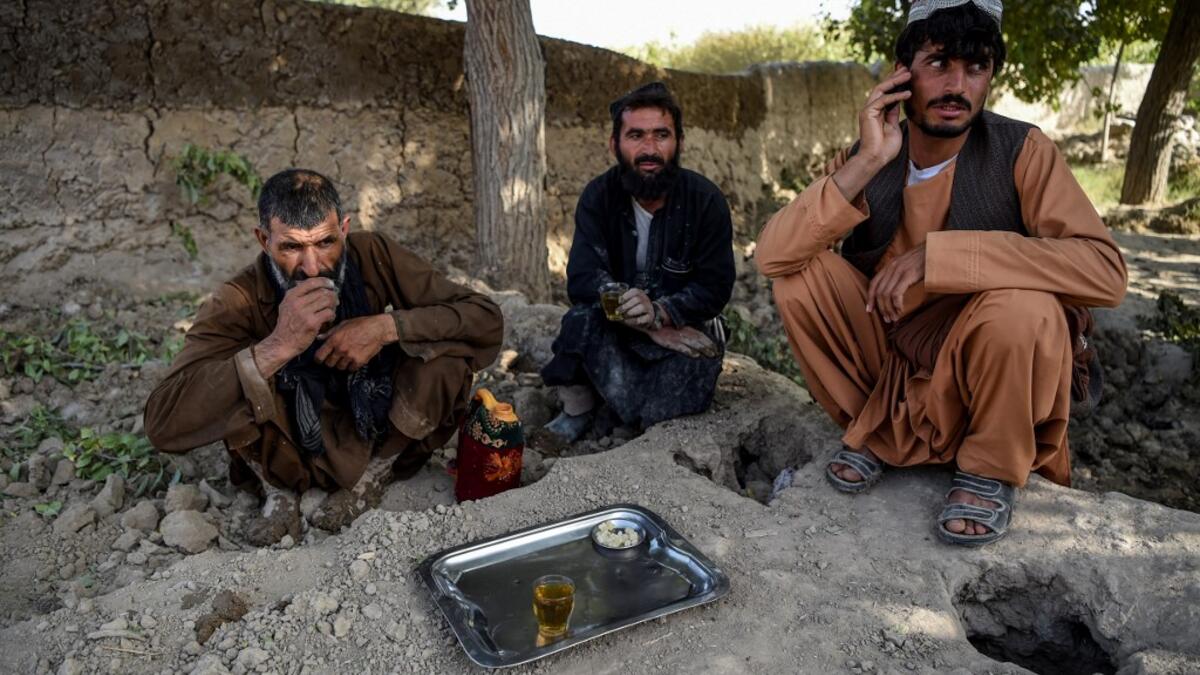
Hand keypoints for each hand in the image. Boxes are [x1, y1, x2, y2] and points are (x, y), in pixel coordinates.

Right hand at [253, 278, 338, 376]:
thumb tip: (314, 284)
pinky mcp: (312, 323)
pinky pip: (329, 313)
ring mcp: (304, 312)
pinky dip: (332, 315)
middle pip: (322, 292)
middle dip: (332, 295)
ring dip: (333, 305)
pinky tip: (329, 319)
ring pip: (327, 301)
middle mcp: (296, 302)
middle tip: (335, 301)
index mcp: (291, 296)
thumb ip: (297, 295)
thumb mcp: (286, 306)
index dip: (324, 282)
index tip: (330, 285)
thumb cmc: (287, 325)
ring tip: (332, 310)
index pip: (311, 282)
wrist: (281, 344)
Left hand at [314, 315, 397, 370]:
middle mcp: (340, 349)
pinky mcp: (359, 361)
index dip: (318, 359)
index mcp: (334, 339)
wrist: (379, 329)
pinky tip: (354, 359)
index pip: (319, 356)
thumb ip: (330, 333)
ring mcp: (350, 356)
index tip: (320, 359)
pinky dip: (351, 366)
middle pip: (329, 364)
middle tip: (335, 357)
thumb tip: (319, 338)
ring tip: (346, 358)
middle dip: (331, 361)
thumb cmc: (361, 324)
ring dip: (342, 364)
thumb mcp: (343, 324)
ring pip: (340, 367)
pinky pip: (351, 369)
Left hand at [617, 288, 654, 327]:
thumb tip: (608, 308)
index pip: (635, 291)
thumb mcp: (629, 304)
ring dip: (630, 312)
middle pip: (637, 299)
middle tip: (618, 311)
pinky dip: (633, 320)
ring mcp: (649, 308)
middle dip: (626, 306)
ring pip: (641, 307)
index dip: (626, 296)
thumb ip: (621, 304)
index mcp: (640, 294)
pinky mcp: (650, 317)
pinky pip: (643, 318)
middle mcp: (645, 299)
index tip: (619, 301)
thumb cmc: (635, 310)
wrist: (647, 319)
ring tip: (624, 316)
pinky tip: (628, 321)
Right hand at [646, 326, 718, 358]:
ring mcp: (677, 337)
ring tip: (711, 355)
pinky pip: (682, 348)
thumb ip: (685, 331)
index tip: (717, 347)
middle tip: (717, 354)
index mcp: (686, 328)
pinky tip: (696, 355)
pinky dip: (689, 351)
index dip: (709, 341)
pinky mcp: (670, 342)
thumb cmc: (663, 324)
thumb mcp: (676, 326)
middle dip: (709, 347)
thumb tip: (694, 338)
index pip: (701, 335)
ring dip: (703, 350)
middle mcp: (684, 332)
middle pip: (700, 340)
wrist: (651, 321)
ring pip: (694, 344)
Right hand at [832, 67, 911, 200]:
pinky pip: (883, 100)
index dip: (896, 83)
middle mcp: (871, 109)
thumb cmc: (885, 148)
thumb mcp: (894, 126)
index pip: (887, 93)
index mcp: (877, 112)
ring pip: (881, 89)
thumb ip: (894, 113)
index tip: (907, 75)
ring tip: (908, 75)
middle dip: (895, 77)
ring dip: (895, 81)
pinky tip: (907, 94)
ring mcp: (868, 110)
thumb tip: (900, 100)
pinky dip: (896, 96)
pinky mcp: (867, 113)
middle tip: (907, 69)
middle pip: (883, 88)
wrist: (876, 158)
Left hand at [866, 244, 924, 322]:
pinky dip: (896, 305)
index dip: (869, 298)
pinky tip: (901, 310)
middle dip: (880, 308)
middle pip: (878, 292)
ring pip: (886, 294)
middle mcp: (891, 267)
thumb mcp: (907, 264)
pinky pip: (896, 294)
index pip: (873, 283)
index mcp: (889, 265)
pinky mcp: (907, 275)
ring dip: (888, 309)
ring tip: (894, 318)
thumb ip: (899, 274)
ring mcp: (898, 270)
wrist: (936, 249)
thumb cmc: (925, 258)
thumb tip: (896, 289)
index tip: (869, 310)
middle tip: (886, 319)